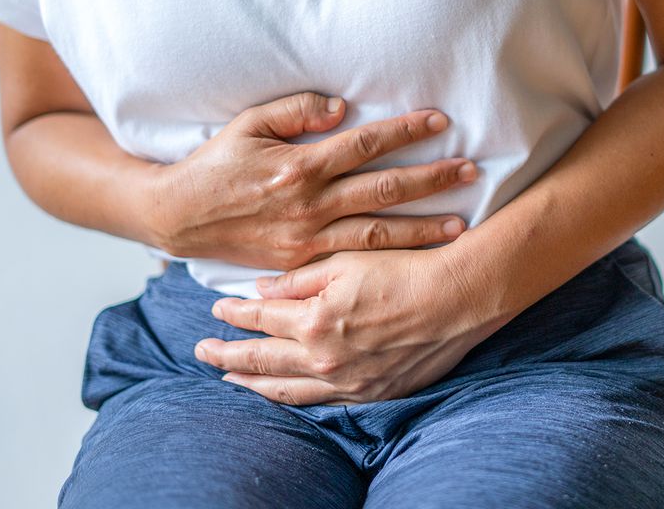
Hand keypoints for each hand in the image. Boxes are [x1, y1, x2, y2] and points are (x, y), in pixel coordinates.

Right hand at [149, 91, 478, 269]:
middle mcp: (308, 205)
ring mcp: (308, 238)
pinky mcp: (302, 261)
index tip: (441, 120)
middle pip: (383, 189)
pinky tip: (418, 256)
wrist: (178, 217)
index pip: (365, 144)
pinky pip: (354, 258)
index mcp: (299, 166)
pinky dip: (389, 257)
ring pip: (377, 233)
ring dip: (423, 228)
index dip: (406, 131)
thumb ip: (296, 110)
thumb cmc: (216, 164)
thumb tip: (343, 106)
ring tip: (462, 224)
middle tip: (471, 170)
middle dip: (432, 180)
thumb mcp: (248, 124)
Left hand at [194, 246, 504, 404]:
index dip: (234, 313)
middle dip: (228, 354)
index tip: (217, 309)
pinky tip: (283, 392)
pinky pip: (321, 403)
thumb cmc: (407, 270)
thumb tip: (262, 290)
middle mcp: (325, 359)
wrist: (460, 299)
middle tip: (203, 350)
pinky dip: (294, 397)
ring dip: (253, 383)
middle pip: (262, 360)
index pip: (260, 319)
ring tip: (230, 378)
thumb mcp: (348, 261)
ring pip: (286, 390)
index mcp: (314, 321)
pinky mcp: (373, 393)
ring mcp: (348, 382)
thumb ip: (300, 278)